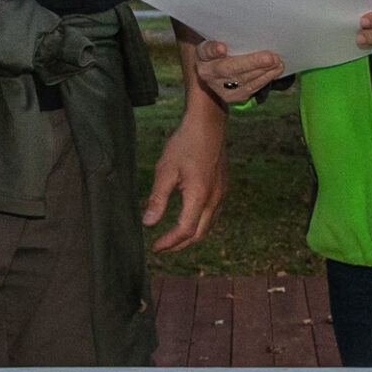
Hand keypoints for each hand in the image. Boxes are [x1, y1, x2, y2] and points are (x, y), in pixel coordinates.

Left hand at [143, 105, 227, 253]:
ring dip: (191, 236)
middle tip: (162, 248)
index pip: (185, 230)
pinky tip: (189, 219)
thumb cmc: (185, 144)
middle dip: (180, 245)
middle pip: (200, 234)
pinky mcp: (223, 187)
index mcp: (200, 196)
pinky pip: (214, 214)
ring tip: (174, 239)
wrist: (208, 124)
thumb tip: (148, 223)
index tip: (155, 248)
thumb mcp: (165, 170)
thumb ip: (158, 199)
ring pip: (209, 226)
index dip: (170, 242)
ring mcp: (222, 193)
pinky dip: (200, 223)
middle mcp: (215, 199)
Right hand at [194, 39, 284, 104]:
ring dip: (265, 72)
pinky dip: (266, 78)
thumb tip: (222, 48)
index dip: (215, 50)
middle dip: (253, 64)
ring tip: (278, 62)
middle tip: (271, 58)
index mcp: (203, 60)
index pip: (207, 52)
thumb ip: (214, 45)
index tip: (223, 49)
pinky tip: (276, 69)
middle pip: (232, 70)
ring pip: (246, 81)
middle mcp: (210, 77)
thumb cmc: (216, 53)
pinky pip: (253, 87)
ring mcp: (222, 90)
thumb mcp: (211, 44)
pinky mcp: (235, 98)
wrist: (214, 73)